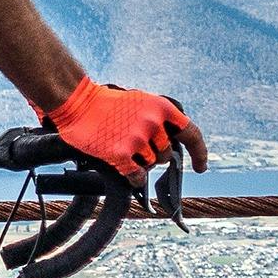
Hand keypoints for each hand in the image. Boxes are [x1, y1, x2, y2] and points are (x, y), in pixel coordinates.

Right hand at [41, 76, 208, 180]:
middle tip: (136, 147)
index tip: (200, 166)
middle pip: (166, 154)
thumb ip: (157, 118)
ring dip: (139, 162)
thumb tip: (169, 142)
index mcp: (161, 107)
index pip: (191, 134)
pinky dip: (132, 176)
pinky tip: (122, 166)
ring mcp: (137, 139)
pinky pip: (137, 176)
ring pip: (150, 164)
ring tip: (122, 148)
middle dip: (154, 155)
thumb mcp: (140, 101)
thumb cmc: (106, 103)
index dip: (199, 153)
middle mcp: (153, 123)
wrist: (77, 103)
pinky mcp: (121, 154)